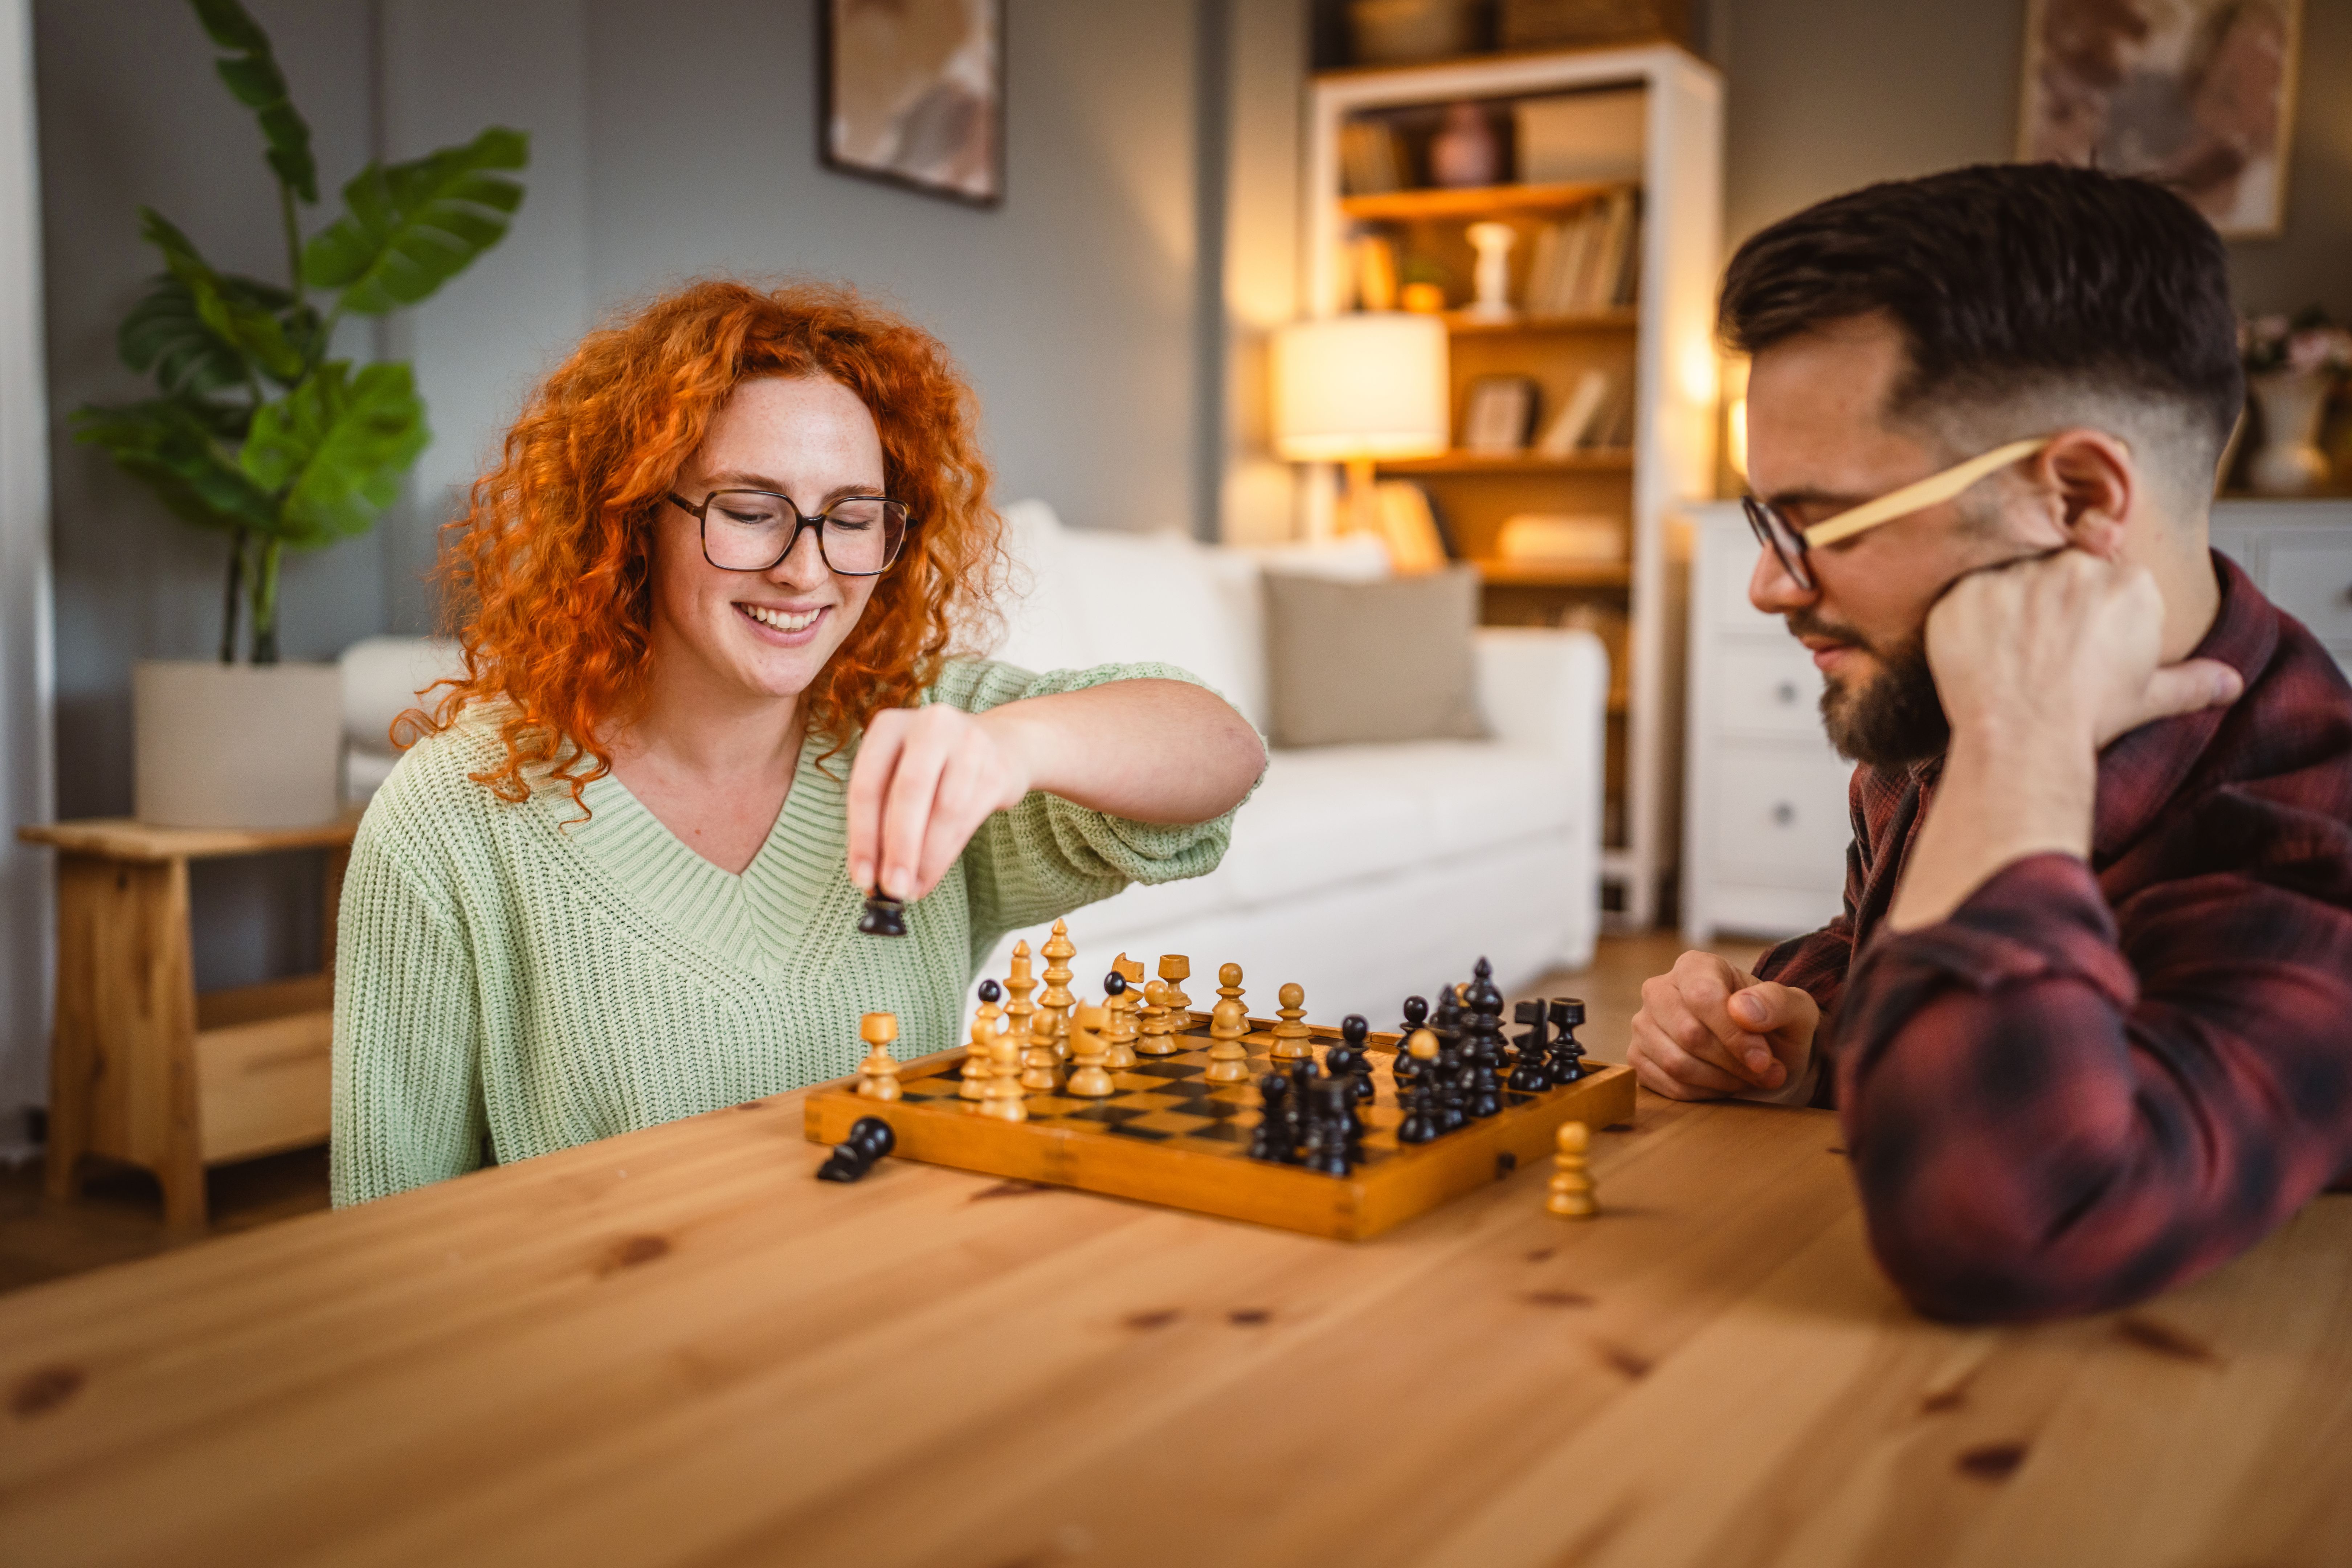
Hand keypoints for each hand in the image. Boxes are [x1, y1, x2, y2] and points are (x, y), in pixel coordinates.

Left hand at [846, 705, 1032, 901]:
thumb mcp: (898, 776)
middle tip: (892, 888)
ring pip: (944, 810)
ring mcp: (968, 743)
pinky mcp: (996, 768)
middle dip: (898, 847)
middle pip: (908, 791)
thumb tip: (871, 875)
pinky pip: (969, 818)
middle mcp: (930, 725)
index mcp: (889, 726)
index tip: (861, 878)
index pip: (867, 785)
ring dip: (925, 858)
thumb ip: (881, 816)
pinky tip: (931, 875)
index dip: (862, 836)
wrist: (999, 746)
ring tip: (912, 888)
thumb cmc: (933, 770)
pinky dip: (946, 854)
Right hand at [1628, 950, 1819, 1100]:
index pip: (1702, 997)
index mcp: (1695, 967)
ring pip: (1676, 1063)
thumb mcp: (1796, 1010)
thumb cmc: (1775, 1027)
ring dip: (1721, 1080)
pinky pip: (1668, 1086)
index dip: (1734, 1034)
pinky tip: (1723, 1084)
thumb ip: (1777, 1002)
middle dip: (1732, 1061)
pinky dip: (1704, 1093)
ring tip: (1747, 1077)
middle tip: (1765, 1072)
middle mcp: (1659, 991)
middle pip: (1688, 1033)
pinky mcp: (1639, 1059)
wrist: (1762, 1057)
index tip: (1764, 1059)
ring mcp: (1644, 1025)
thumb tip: (1742, 1010)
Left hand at [1925, 550, 2240, 752]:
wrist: (2025, 741)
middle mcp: (2075, 568)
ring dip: (2007, 612)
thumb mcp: (2148, 698)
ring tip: (2011, 659)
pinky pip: (1965, 596)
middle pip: (2058, 571)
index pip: (2103, 578)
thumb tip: (2231, 683)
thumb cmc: (2087, 719)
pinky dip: (1968, 624)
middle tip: (2040, 654)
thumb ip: (2190, 680)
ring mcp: (2018, 576)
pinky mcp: (1967, 592)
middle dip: (2047, 607)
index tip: (2075, 645)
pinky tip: (1980, 657)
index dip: (2085, 614)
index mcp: (2129, 584)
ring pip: (2011, 580)